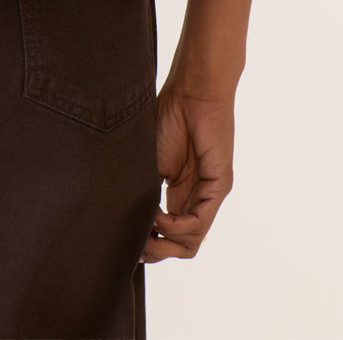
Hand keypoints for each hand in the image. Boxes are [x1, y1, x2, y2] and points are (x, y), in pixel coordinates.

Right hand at [139, 85, 234, 262]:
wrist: (191, 90)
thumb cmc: (168, 115)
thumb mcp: (147, 161)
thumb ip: (142, 191)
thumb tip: (123, 222)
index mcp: (178, 192)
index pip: (167, 234)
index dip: (147, 243)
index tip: (125, 240)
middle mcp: (195, 198)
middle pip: (179, 245)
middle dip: (155, 251)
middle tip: (134, 246)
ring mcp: (208, 194)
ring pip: (190, 242)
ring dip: (163, 241)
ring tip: (145, 226)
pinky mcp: (219, 186)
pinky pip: (198, 223)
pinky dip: (175, 227)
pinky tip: (158, 217)